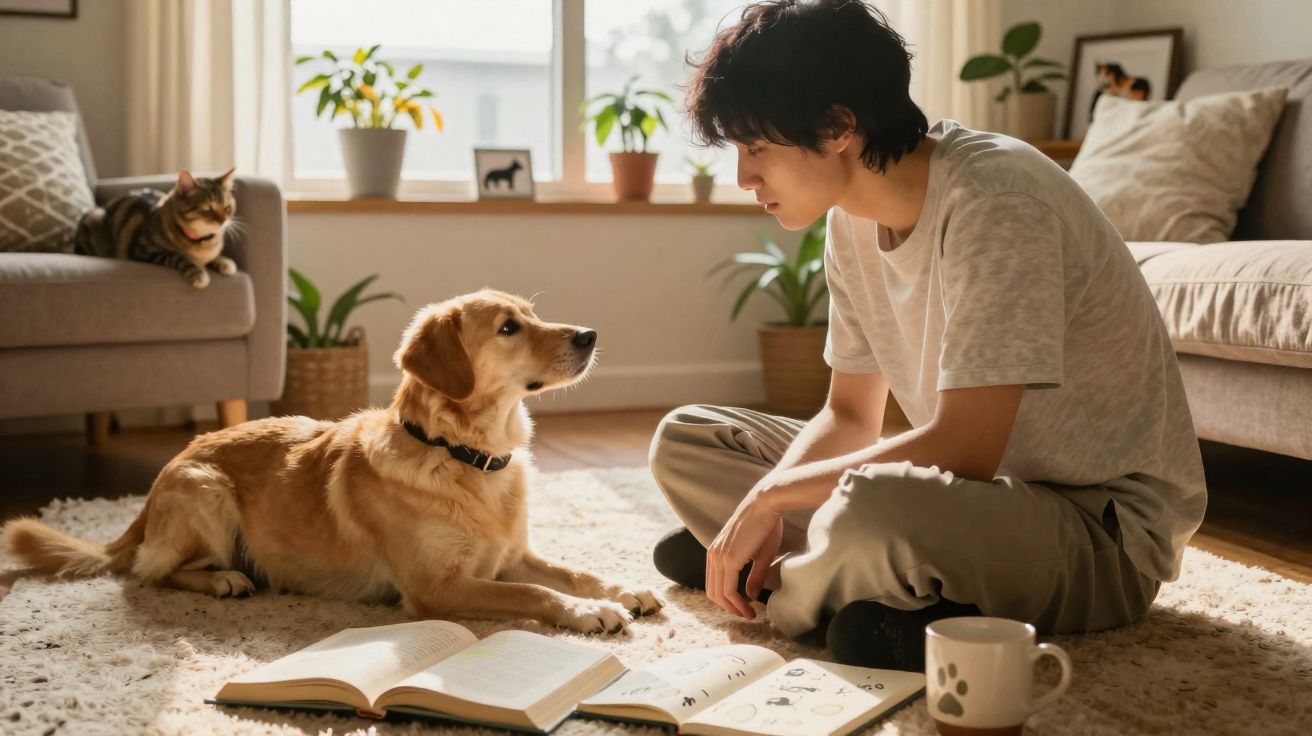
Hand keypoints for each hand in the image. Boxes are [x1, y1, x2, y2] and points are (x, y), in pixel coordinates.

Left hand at [705, 487, 782, 619]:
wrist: (767, 504)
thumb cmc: (766, 525)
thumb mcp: (760, 555)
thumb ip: (754, 577)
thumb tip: (750, 597)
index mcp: (717, 552)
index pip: (715, 584)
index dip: (728, 600)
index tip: (745, 608)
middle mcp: (713, 554)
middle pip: (713, 593)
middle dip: (729, 608)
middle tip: (746, 615)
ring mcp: (719, 557)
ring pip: (719, 594)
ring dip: (734, 608)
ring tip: (749, 614)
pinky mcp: (729, 559)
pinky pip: (728, 589)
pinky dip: (737, 602)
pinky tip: (749, 607)